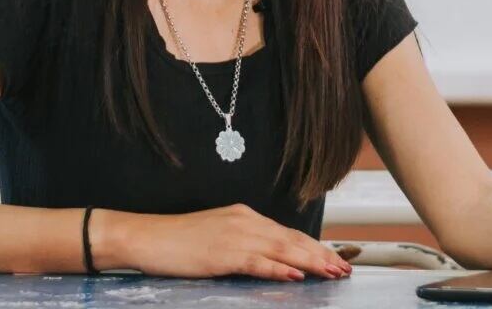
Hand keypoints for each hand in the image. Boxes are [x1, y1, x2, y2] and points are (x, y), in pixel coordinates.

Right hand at [120, 203, 353, 281]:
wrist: (147, 236)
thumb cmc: (178, 241)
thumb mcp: (217, 237)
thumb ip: (245, 244)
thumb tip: (272, 260)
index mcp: (245, 216)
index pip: (288, 233)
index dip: (314, 246)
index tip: (334, 258)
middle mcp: (245, 221)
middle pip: (292, 240)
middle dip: (321, 255)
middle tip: (344, 269)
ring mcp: (235, 236)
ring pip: (282, 249)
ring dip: (310, 262)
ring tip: (331, 272)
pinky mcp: (223, 253)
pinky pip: (257, 262)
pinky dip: (278, 269)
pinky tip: (295, 276)